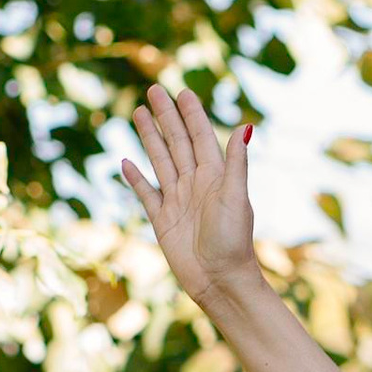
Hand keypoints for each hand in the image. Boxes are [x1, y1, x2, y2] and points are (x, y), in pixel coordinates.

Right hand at [122, 83, 257, 305]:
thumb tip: (244, 126)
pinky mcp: (163, 221)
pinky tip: (126, 162)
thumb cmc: (233, 241)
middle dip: (166, 117)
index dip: (191, 114)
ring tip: (138, 113)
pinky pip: (146, 194)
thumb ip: (236, 163)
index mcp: (215, 177)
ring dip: (150, 138)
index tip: (182, 92)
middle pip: (177, 143)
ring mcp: (177, 201)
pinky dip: (136, 178)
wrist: (219, 281)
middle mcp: (196, 185)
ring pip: (160, 161)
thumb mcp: (236, 198)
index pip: (201, 137)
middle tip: (153, 90)